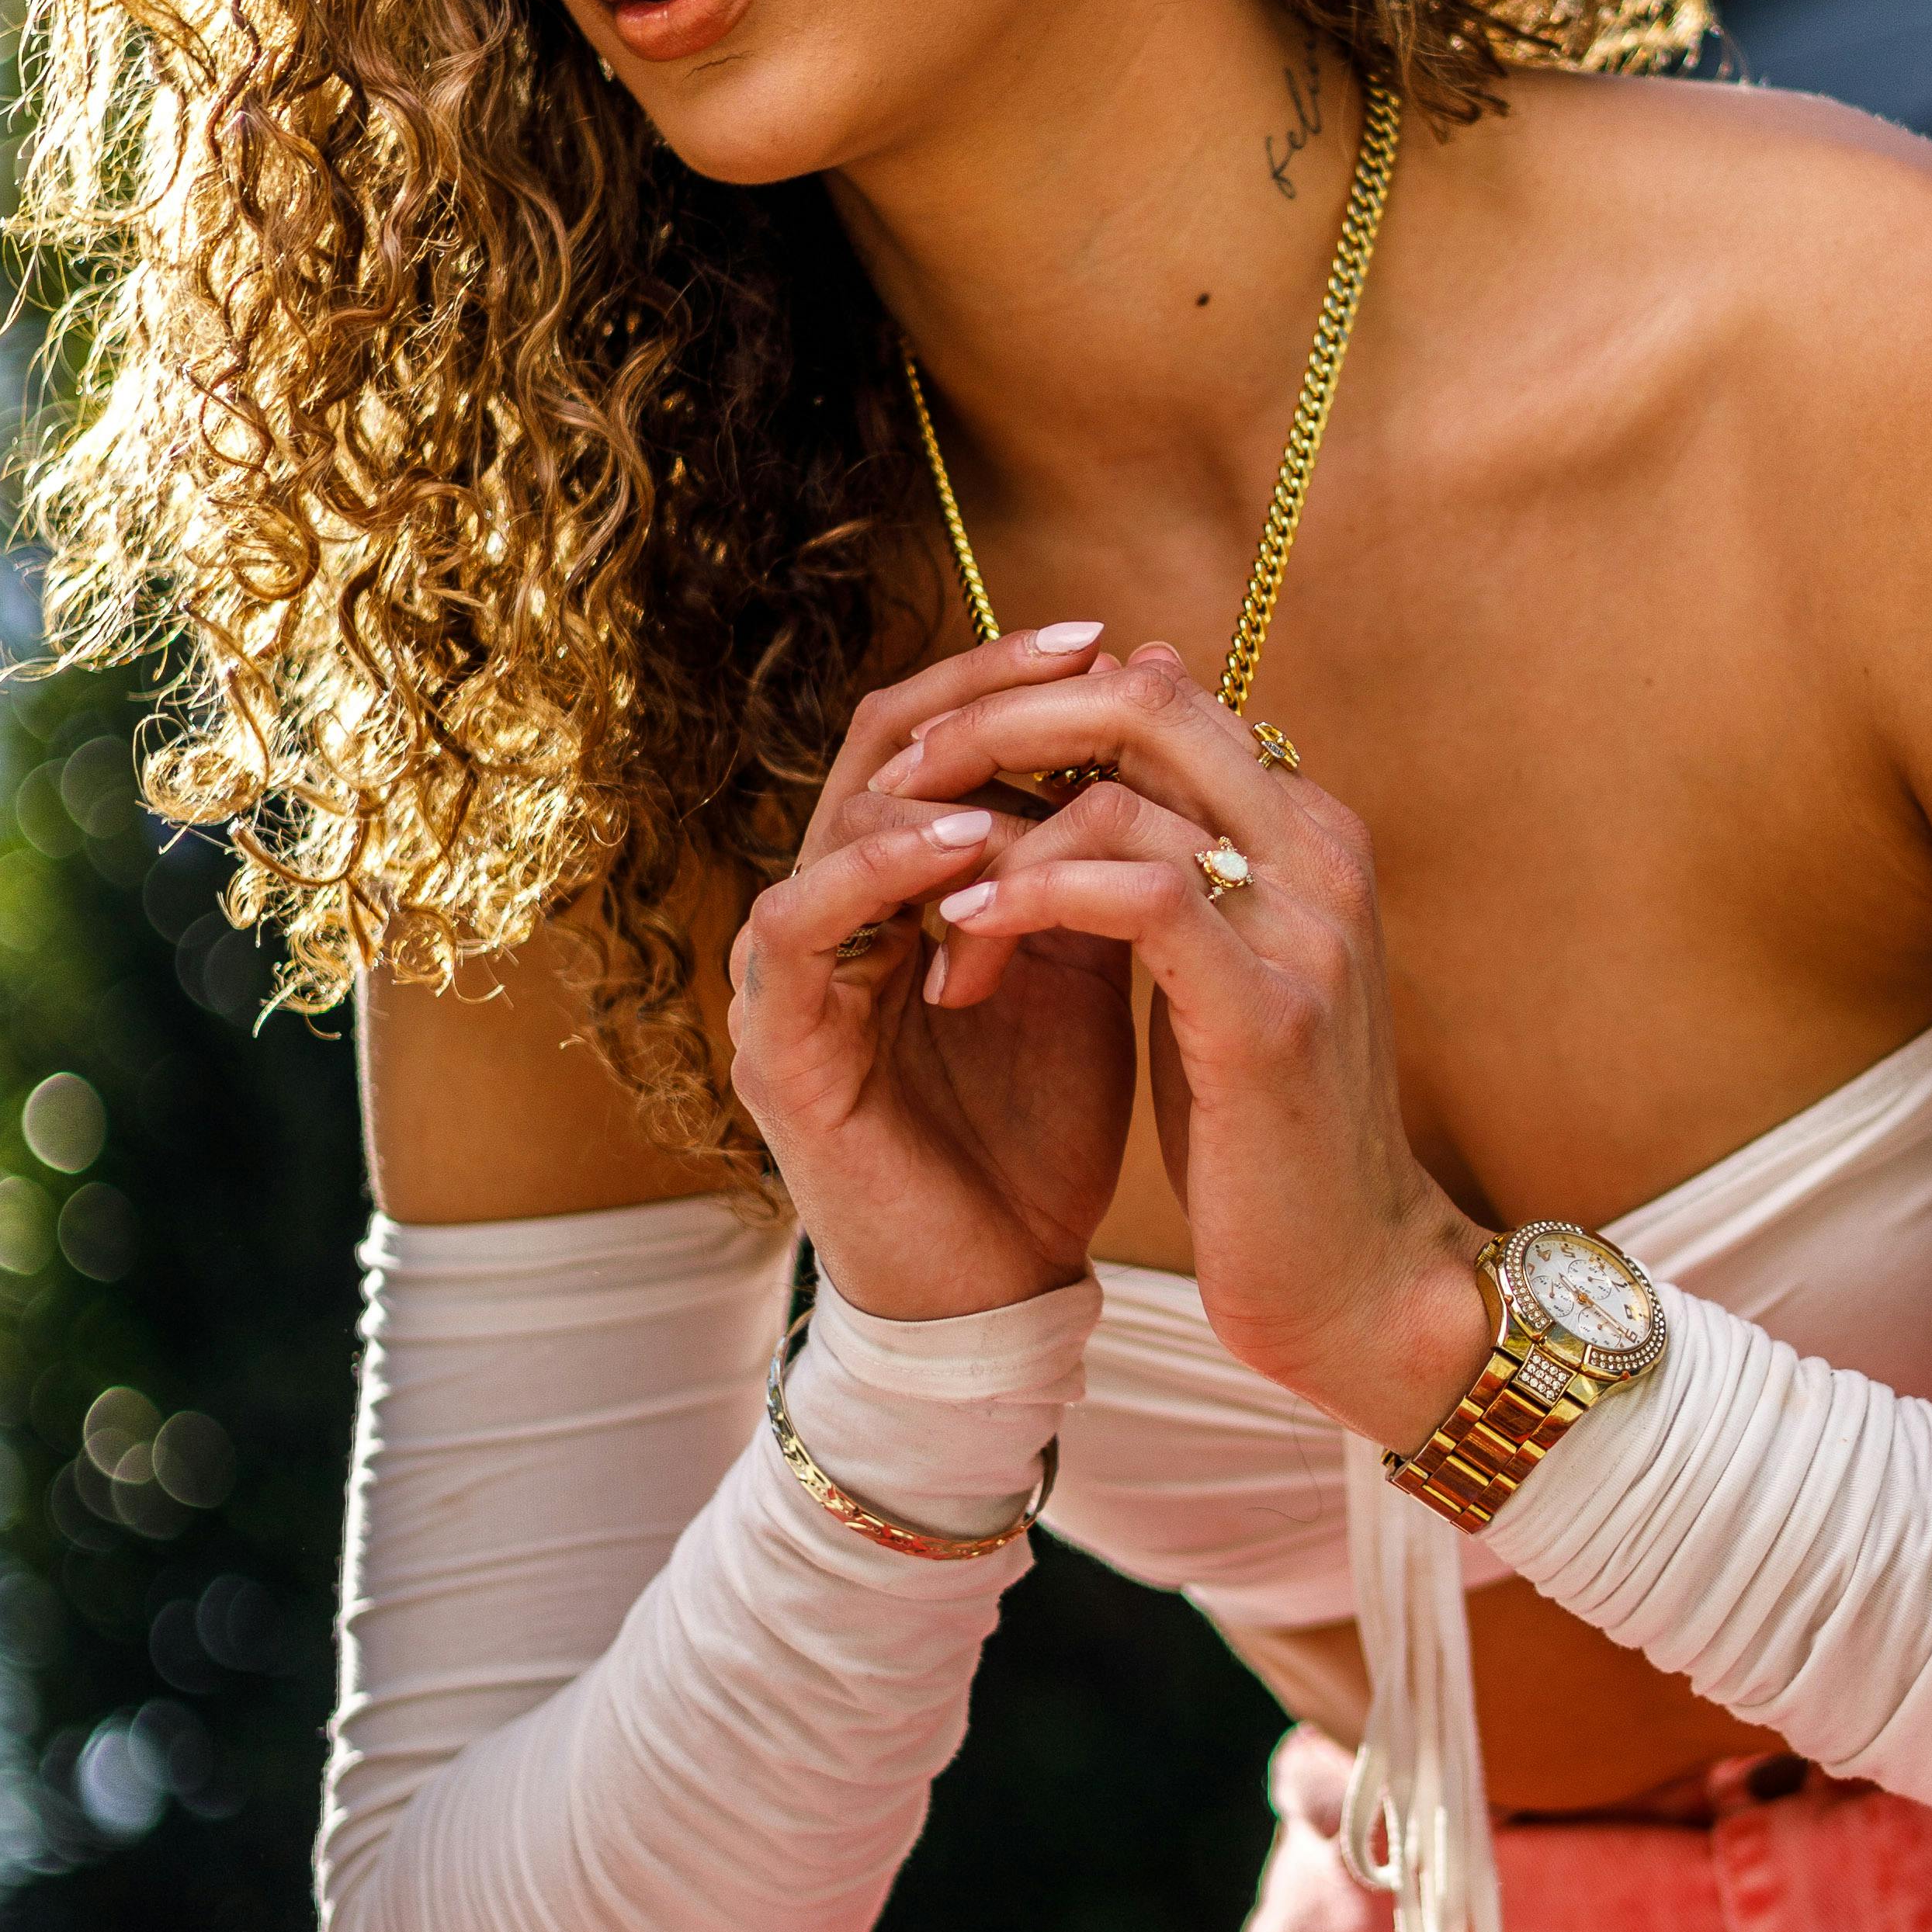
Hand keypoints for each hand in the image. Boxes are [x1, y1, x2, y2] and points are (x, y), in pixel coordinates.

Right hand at [728, 623, 1143, 1320]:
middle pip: (874, 748)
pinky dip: (876, 869)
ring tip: (1036, 750)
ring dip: (937, 774)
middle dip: (979, 690)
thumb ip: (1094, 856)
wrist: (1005, 1292)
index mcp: (896, 893)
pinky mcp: (777, 1046)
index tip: (1112, 639)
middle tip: (1076, 648)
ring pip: (832, 817)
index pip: (928, 739)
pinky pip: (796, 922)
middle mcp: (831, 919)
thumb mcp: (1085, 971)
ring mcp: (790, 981)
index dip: (1008, 678)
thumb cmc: (1039, 1138)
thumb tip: (1153, 714)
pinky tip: (964, 841)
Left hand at [895, 640, 1499, 1448]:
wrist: (1351, 1274)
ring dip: (998, 842)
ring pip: (1123, 796)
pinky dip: (1034, 897)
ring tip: (935, 912)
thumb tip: (1105, 778)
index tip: (948, 773)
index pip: (1161, 697)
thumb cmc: (1268, 1129)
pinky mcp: (1268, 1012)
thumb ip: (1177, 868)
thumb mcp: (1217, 972)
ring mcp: (1305, 926)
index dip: (1036, 712)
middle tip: (911, 790)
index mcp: (1310, 832)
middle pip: (1143, 704)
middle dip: (1001, 730)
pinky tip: (971, 934)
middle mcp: (1320, 852)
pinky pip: (1138, 895)